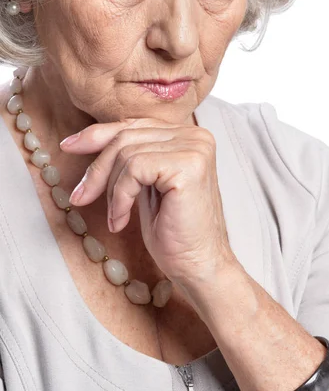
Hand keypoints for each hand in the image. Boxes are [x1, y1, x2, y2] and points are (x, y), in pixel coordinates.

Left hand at [60, 117, 235, 285]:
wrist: (197, 265)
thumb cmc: (173, 231)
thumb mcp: (145, 185)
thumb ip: (131, 158)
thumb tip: (85, 140)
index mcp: (187, 135)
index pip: (134, 125)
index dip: (98, 134)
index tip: (69, 145)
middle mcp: (195, 135)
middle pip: (126, 136)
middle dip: (97, 169)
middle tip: (80, 198)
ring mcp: (194, 147)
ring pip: (126, 153)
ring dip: (110, 190)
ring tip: (114, 218)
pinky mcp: (188, 165)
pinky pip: (134, 169)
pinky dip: (120, 197)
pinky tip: (121, 220)